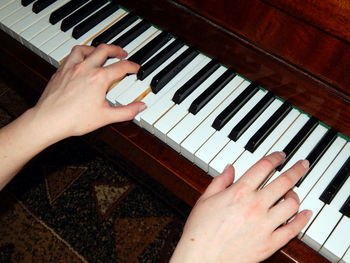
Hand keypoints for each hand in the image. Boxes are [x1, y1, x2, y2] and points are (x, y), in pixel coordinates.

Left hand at [0, 44, 144, 188]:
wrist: (49, 120)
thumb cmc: (74, 119)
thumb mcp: (106, 117)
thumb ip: (127, 111)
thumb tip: (140, 107)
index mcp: (99, 78)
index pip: (121, 67)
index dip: (132, 66)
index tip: (135, 68)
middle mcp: (85, 68)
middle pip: (104, 50)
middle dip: (116, 50)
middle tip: (122, 53)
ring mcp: (71, 67)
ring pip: (85, 48)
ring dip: (96, 48)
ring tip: (101, 52)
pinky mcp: (60, 71)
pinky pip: (71, 55)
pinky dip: (80, 54)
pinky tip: (81, 61)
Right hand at [171, 152, 311, 262]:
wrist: (202, 258)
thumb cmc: (200, 231)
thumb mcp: (205, 199)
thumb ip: (220, 181)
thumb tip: (230, 168)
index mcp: (239, 192)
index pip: (264, 167)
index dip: (275, 158)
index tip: (280, 156)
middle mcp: (255, 206)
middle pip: (285, 182)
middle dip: (297, 170)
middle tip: (302, 165)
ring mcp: (265, 225)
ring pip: (292, 204)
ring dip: (295, 195)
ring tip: (293, 192)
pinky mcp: (270, 243)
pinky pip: (293, 229)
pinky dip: (302, 220)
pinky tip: (304, 214)